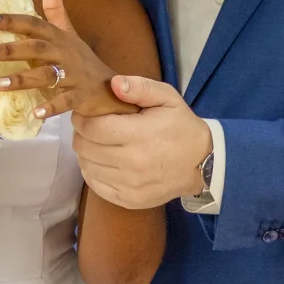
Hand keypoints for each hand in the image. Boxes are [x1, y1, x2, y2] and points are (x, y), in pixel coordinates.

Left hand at [0, 0, 121, 117]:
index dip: (13, 21)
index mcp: (59, 37)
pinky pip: (65, 101)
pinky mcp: (81, 96)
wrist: (111, 87)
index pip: (34, 24)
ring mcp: (74, 75)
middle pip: (37, 48)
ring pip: (47, 75)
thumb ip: (56, 9)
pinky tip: (35, 113)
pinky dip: (51, 107)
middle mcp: (66, 53)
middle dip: (11, 50)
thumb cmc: (82, 59)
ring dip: (23, 79)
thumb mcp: (69, 32)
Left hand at [71, 75, 211, 209]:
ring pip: (87, 166)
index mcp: (140, 135)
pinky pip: (95, 185)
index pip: (92, 128)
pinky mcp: (128, 200)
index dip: (81, 119)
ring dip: (85, 153)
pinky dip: (92, 171)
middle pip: (85, 148)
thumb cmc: (181, 127)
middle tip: (89, 127)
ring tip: (96, 143)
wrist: (202, 164)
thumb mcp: (168, 98)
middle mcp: (132, 163)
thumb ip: (140, 87)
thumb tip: (113, 84)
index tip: (83, 113)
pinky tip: (102, 161)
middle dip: (81, 134)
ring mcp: (130, 185)